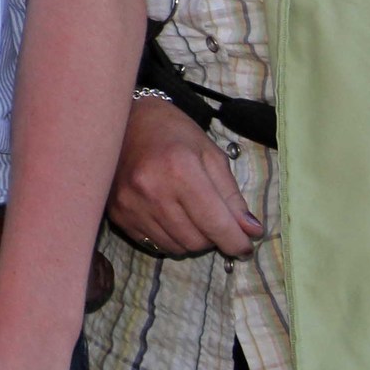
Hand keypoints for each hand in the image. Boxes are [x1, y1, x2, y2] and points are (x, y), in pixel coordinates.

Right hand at [105, 97, 262, 258]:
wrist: (124, 122)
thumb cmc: (174, 133)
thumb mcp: (211, 155)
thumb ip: (232, 196)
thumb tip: (251, 231)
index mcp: (180, 169)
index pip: (216, 223)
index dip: (236, 241)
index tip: (246, 246)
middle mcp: (152, 190)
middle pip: (196, 241)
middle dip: (213, 237)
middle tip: (213, 219)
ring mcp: (131, 204)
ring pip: (176, 248)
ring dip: (191, 239)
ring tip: (190, 215)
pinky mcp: (118, 214)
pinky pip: (154, 244)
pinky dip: (169, 237)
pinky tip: (169, 216)